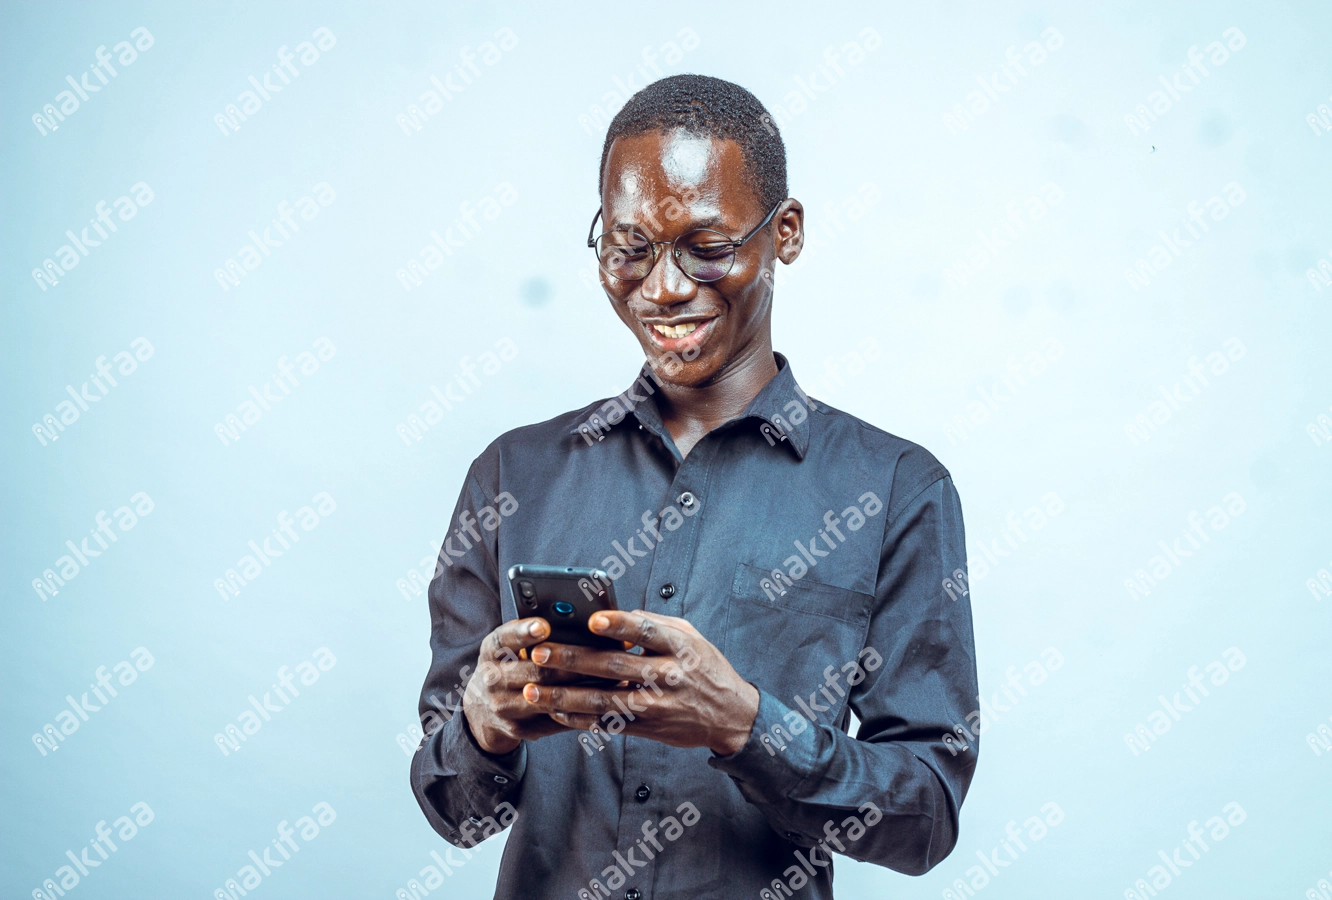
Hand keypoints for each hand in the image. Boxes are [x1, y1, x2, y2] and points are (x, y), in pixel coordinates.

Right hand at [461, 617, 596, 754]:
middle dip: (569, 664)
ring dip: (580, 690)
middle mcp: (493, 680)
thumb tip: (571, 618)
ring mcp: (505, 708)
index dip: (524, 632)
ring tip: (608, 680)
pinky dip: (580, 713)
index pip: (505, 639)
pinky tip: (602, 706)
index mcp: (491, 652)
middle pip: (535, 672)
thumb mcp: (507, 646)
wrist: (481, 710)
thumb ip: (529, 633)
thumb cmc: (506, 665)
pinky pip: (555, 721)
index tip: (544, 625)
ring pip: (548, 699)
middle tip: (599, 655)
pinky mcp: (519, 729)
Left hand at [522, 610, 759, 755]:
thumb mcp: (691, 636)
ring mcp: (657, 705)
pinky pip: (608, 723)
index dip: (619, 625)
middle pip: (615, 666)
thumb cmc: (705, 667)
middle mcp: (668, 676)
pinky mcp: (649, 728)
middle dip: (574, 660)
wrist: (730, 715)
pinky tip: (555, 711)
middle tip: (541, 652)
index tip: (592, 620)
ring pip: (604, 701)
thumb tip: (616, 614)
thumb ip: (655, 623)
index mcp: (679, 647)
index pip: (647, 631)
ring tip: (534, 689)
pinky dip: (580, 718)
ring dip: (565, 696)